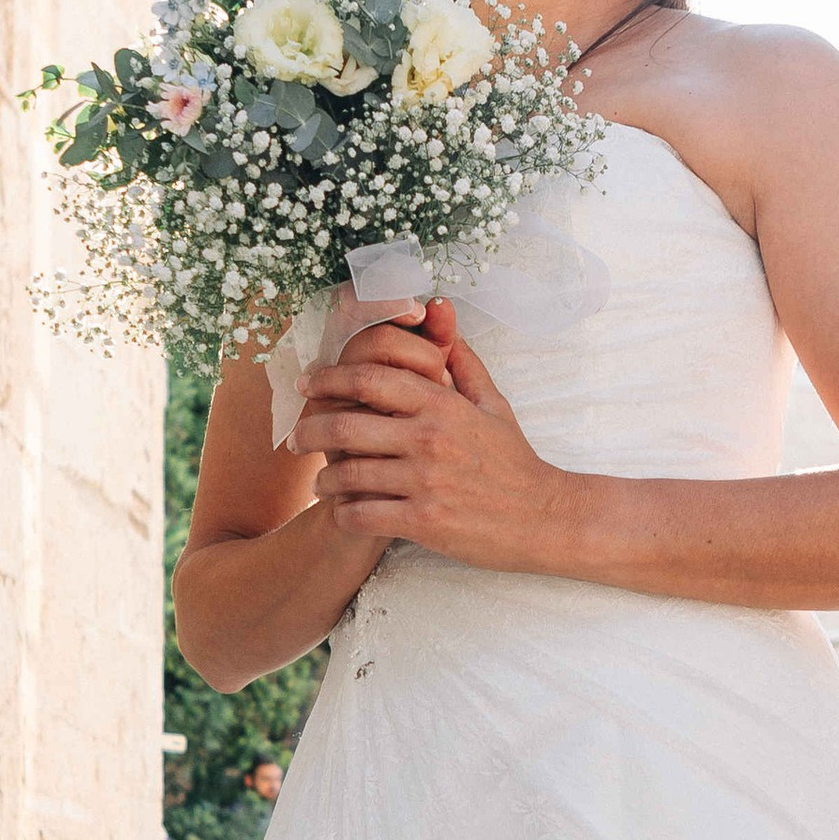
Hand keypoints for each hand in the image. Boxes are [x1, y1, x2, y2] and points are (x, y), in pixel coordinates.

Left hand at [293, 301, 560, 566]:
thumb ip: (462, 363)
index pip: (368, 379)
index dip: (328, 380)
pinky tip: (344, 512)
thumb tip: (442, 318)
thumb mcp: (493, 404)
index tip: (307, 386)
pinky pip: (362, 515)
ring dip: (323, 480)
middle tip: (294, 440)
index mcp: (441, 405)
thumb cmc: (515, 462)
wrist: (544, 518)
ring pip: (347, 475)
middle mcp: (429, 439)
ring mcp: (425, 482)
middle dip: (308, 432)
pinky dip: (344, 514)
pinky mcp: (424, 521)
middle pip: (344, 426)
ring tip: (319, 483)